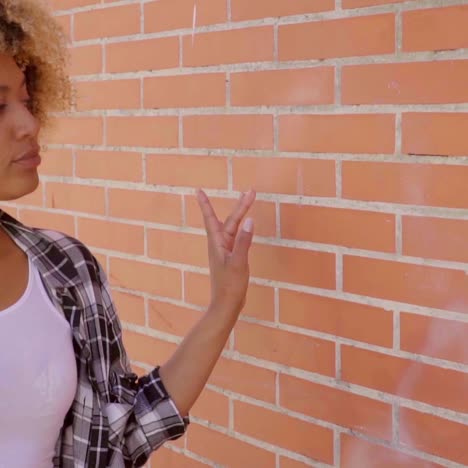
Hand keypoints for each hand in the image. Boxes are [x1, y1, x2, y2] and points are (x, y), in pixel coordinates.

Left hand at [196, 188, 255, 315]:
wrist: (227, 304)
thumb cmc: (230, 285)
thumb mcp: (238, 262)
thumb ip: (243, 241)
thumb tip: (249, 220)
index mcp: (217, 243)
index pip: (211, 218)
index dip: (205, 204)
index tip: (198, 190)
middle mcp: (219, 244)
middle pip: (229, 221)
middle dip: (239, 206)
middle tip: (249, 192)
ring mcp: (225, 251)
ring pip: (232, 228)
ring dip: (240, 215)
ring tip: (247, 202)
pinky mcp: (231, 258)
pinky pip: (235, 237)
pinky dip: (240, 229)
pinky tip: (244, 227)